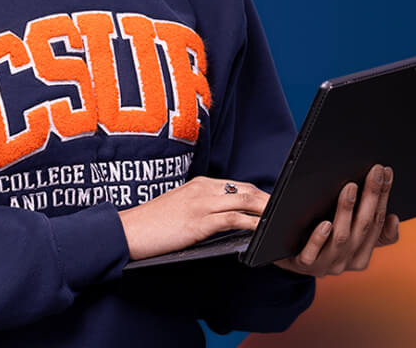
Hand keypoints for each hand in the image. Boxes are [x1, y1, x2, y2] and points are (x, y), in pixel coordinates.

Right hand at [118, 175, 267, 260]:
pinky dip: (251, 224)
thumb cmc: (152, 224)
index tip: (274, 204)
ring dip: (266, 211)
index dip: (259, 195)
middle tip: (287, 211)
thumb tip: (224, 217)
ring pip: (244, 202)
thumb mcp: (179, 208)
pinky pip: (232, 220)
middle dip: (269, 201)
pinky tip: (262, 231)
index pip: (238, 186)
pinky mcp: (198, 222)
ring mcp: (201, 204)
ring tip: (282, 220)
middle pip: (246, 190)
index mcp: (199, 184)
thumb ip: (201, 207)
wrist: (128, 231)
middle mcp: (203, 189)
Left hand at [274, 164, 399, 276]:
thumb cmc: (320, 239)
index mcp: (361, 254)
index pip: (377, 222)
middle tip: (374, 171)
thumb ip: (371, 229)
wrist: (283, 255)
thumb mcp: (347, 235)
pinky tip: (325, 223)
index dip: (383, 196)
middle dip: (371, 196)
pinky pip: (312, 253)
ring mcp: (324, 264)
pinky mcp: (302, 264)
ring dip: (346, 211)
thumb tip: (393, 218)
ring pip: (341, 237)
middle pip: (363, 226)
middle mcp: (346, 261)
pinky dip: (320, 238)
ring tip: (350, 187)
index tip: (386, 172)